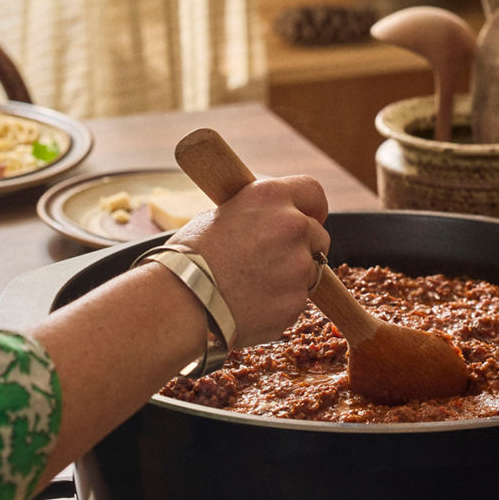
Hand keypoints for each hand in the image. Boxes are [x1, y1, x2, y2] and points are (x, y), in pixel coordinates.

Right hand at [170, 175, 329, 346]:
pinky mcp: (296, 301)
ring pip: (309, 272)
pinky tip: (250, 306)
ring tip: (252, 287)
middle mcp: (292, 226)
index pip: (313, 193)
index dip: (312, 209)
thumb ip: (255, 216)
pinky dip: (280, 305)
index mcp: (271, 197)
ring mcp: (298, 267)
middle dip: (301, 248)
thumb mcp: (219, 216)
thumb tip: (265, 222)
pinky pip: (296, 301)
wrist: (179, 302)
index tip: (310, 219)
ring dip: (290, 279)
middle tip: (271, 262)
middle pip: (318, 236)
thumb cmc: (188, 258)